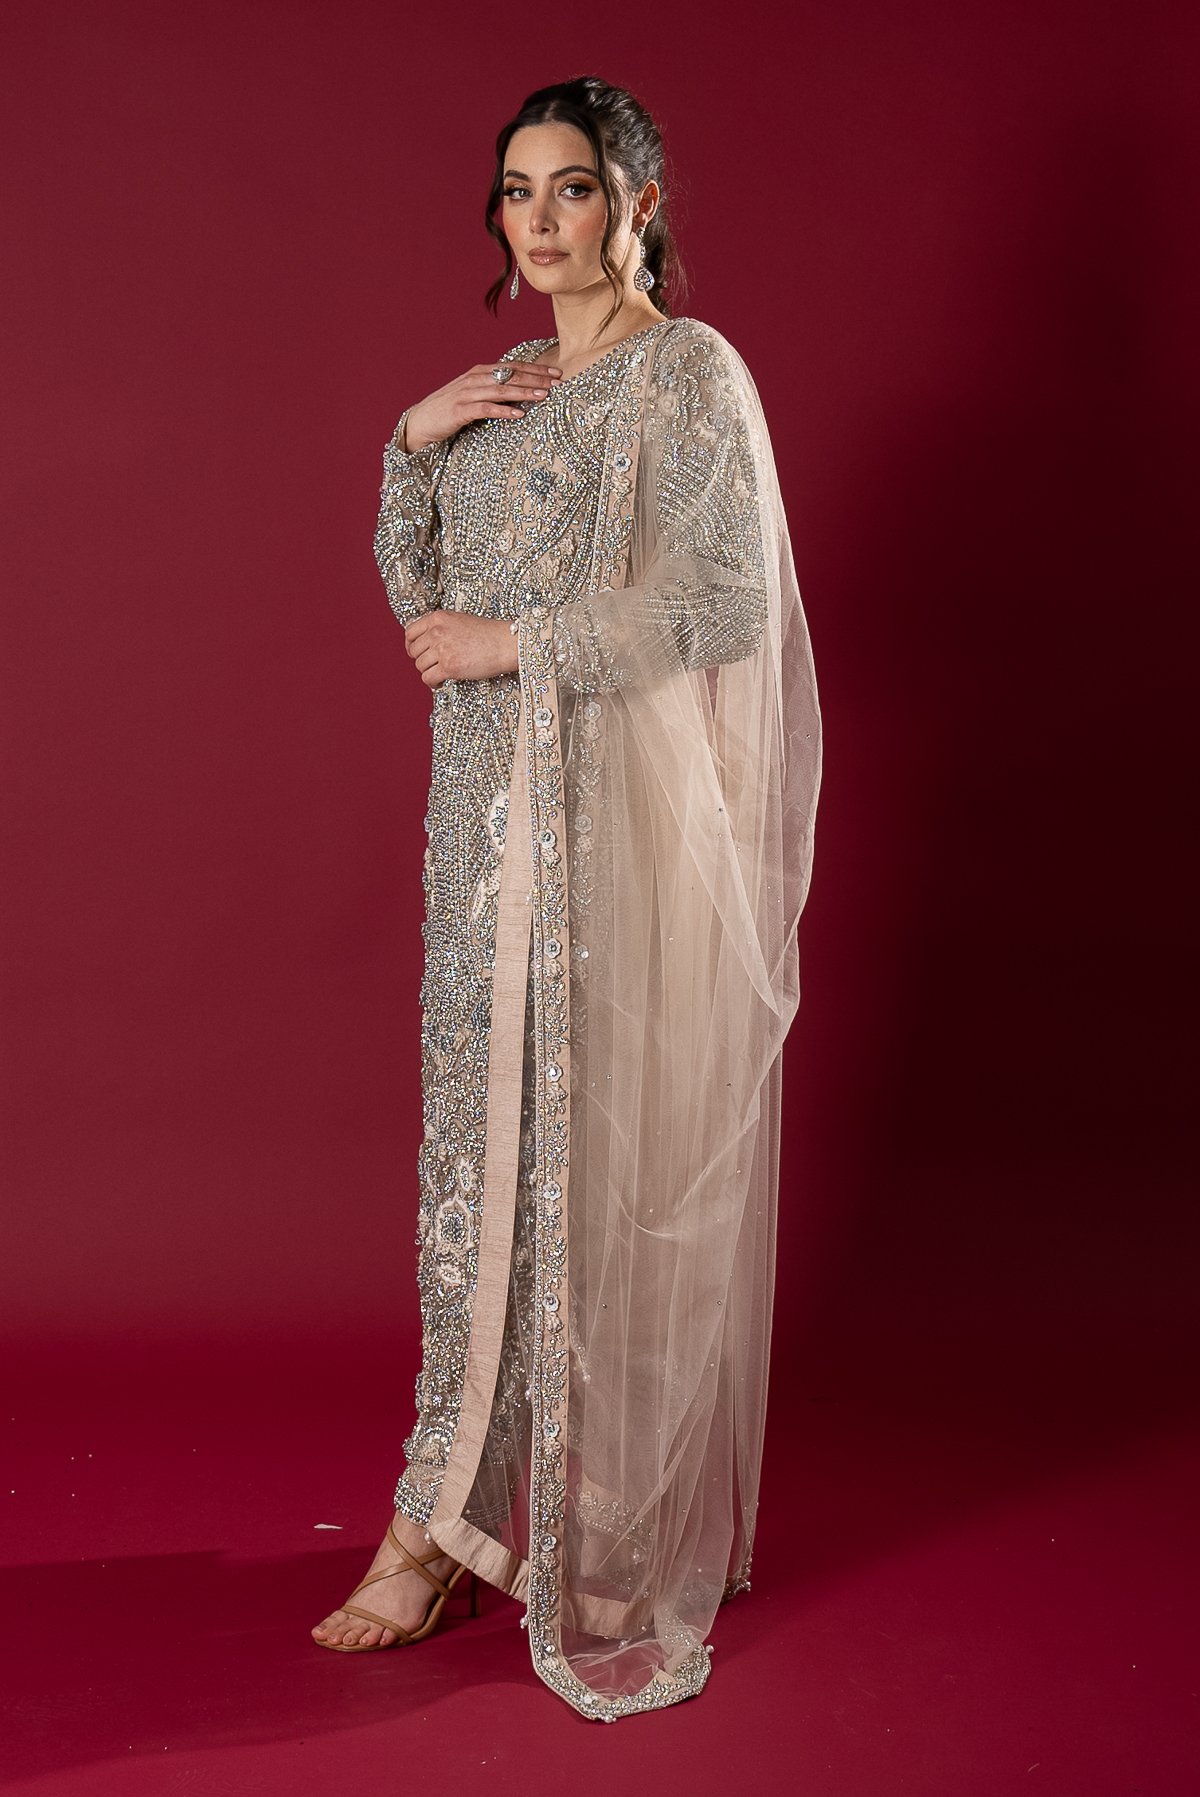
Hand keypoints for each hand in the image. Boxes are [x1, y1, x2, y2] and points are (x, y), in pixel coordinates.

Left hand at [403, 611, 519, 687]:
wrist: (505, 643)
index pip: (410, 632)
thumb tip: (424, 643)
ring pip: (420, 666)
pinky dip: (433, 683)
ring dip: (429, 672)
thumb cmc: (488, 634)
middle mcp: (437, 632)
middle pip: (414, 651)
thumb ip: (441, 628)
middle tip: (433, 666)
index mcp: (438, 618)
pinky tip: (442, 682)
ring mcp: (442, 649)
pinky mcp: (449, 667)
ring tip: (441, 674)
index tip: (416, 652)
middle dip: (421, 660)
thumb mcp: (459, 621)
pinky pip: (428, 678)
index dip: (411, 645)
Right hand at [404, 358, 561, 449]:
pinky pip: (485, 409)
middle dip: (536, 378)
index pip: (512, 367)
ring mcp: (466, 393)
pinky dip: (503, 411)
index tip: (557, 374)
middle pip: (510, 375)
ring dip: (524, 392)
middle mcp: (474, 378)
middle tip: (559, 383)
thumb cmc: (449, 411)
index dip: (535, 369)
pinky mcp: (460, 410)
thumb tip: (519, 393)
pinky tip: (519, 414)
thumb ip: (494, 391)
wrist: (419, 422)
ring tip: (544, 395)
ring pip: (500, 390)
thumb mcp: (474, 396)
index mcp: (480, 372)